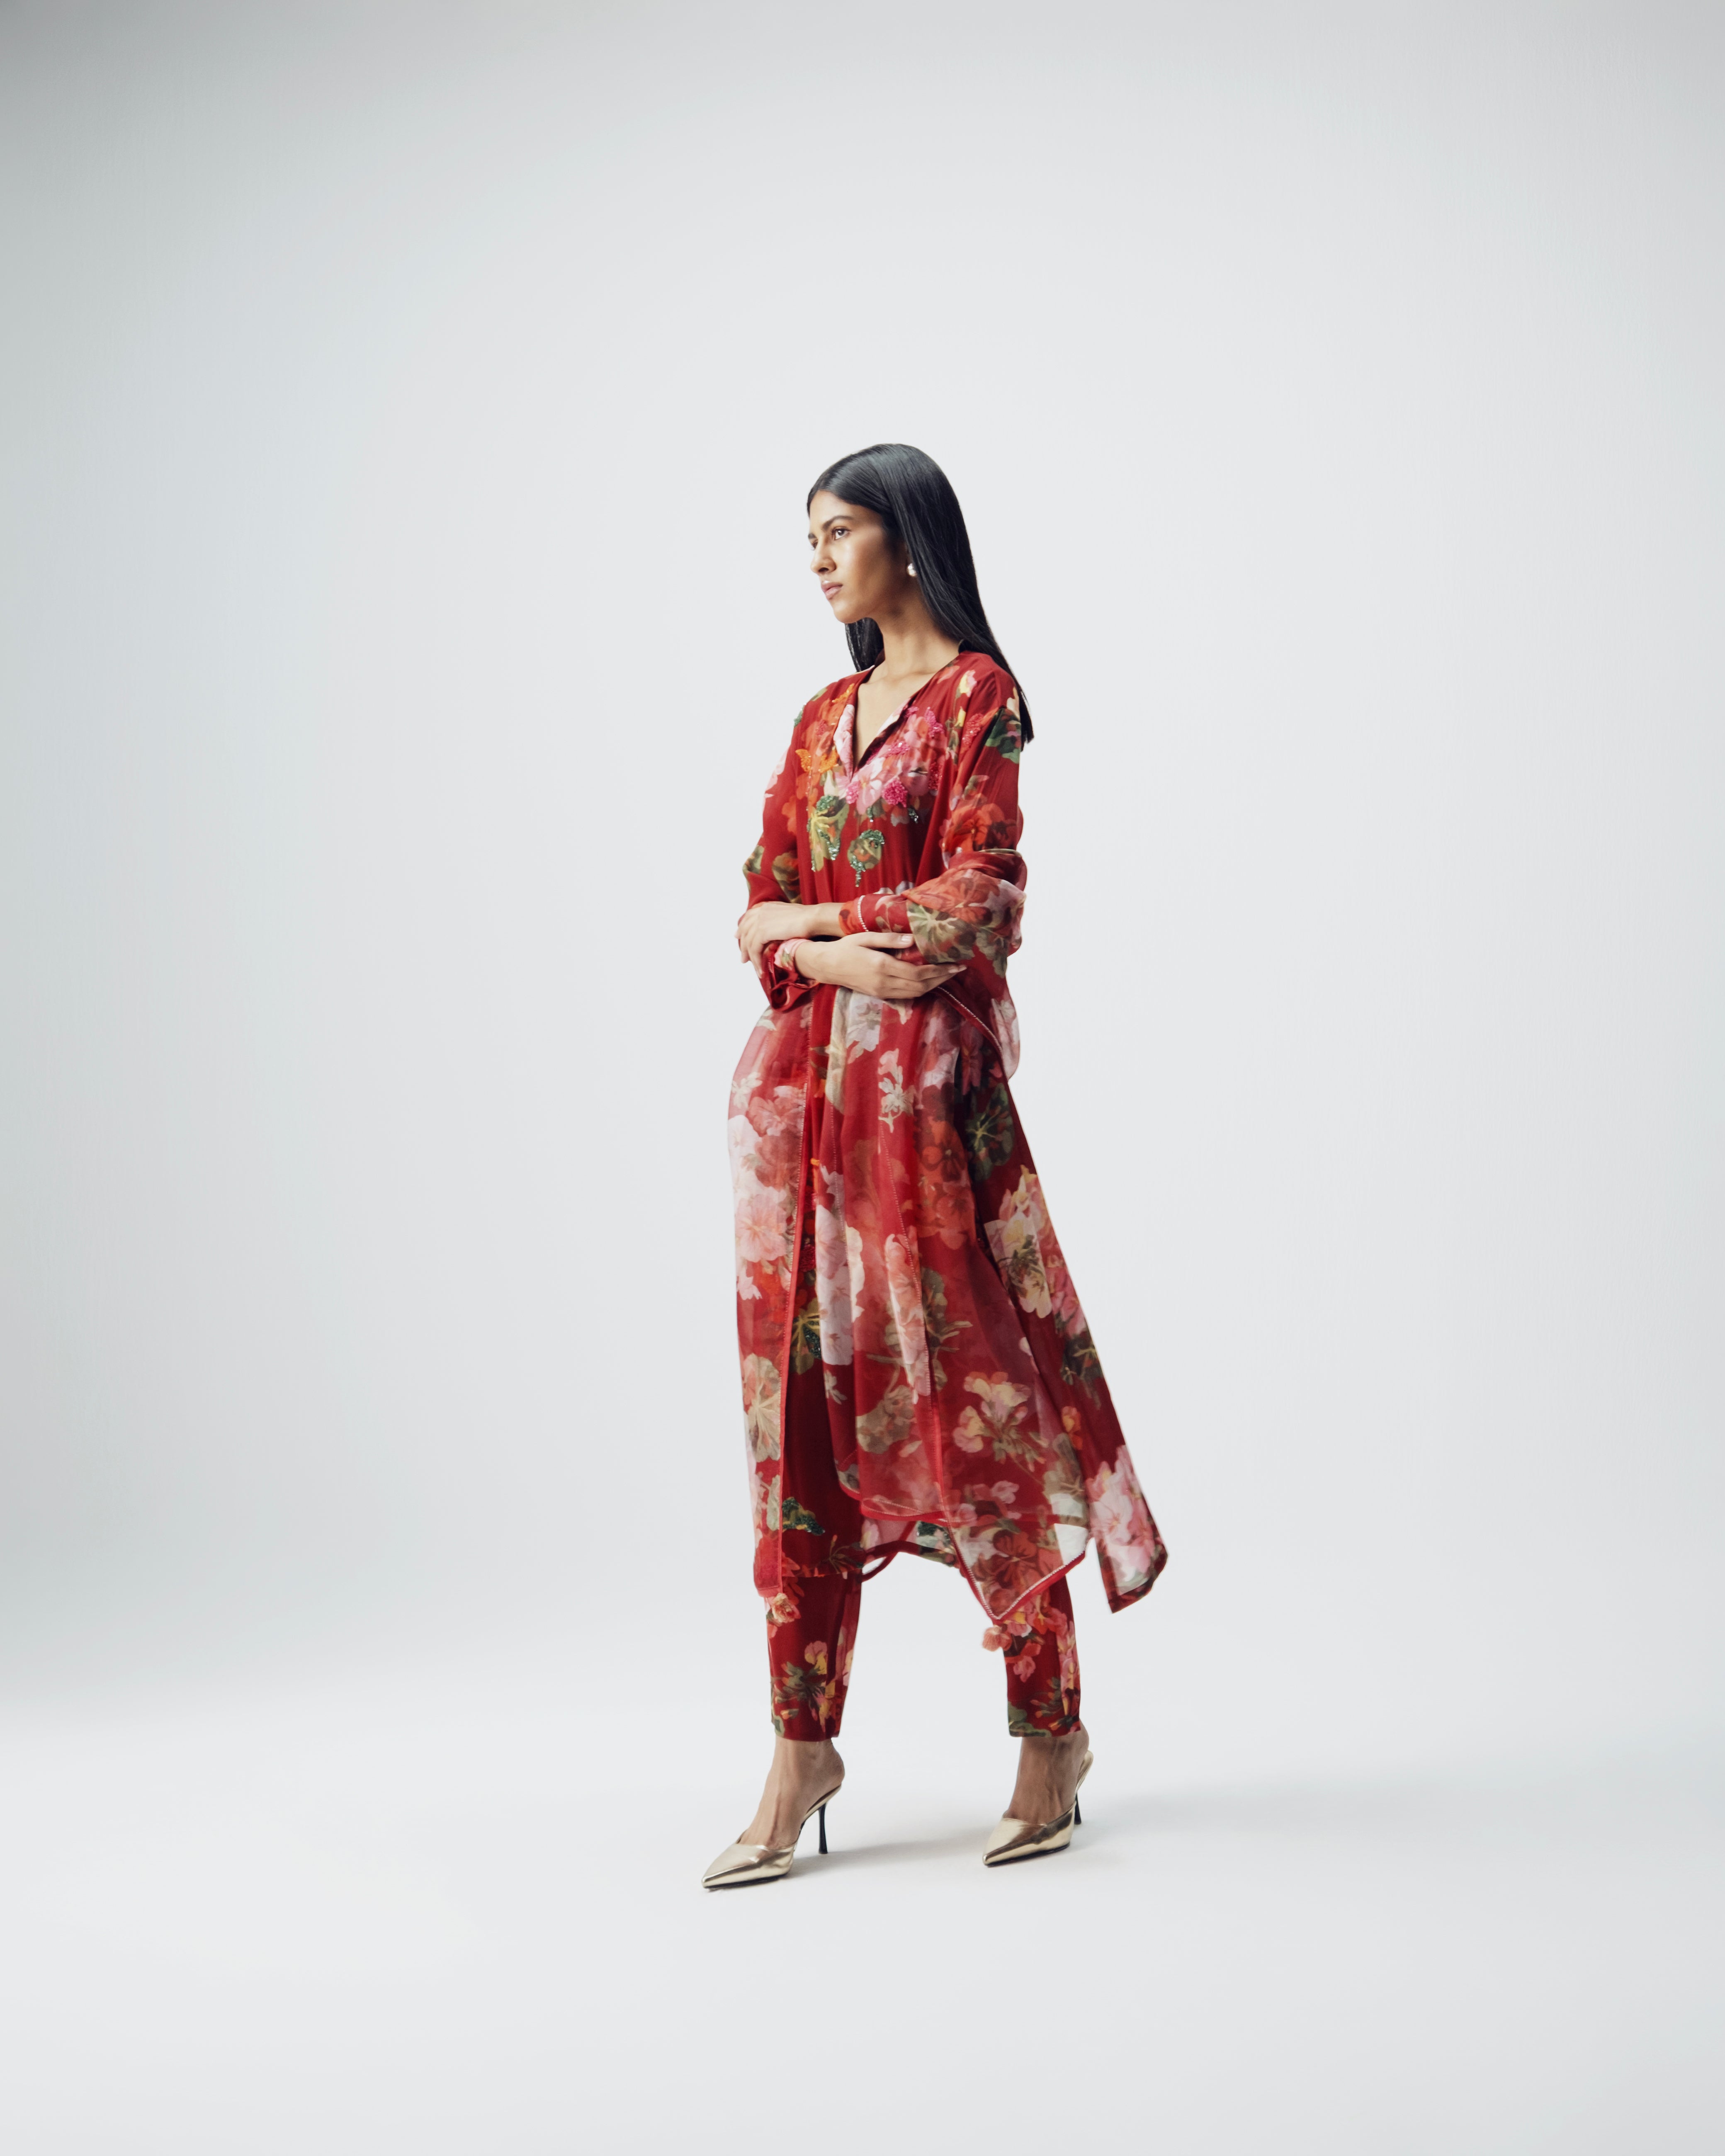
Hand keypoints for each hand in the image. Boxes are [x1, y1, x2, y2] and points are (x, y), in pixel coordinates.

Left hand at [736, 900, 815, 965]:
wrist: (813, 918)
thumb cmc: (808, 919)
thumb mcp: (789, 917)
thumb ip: (778, 921)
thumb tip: (775, 931)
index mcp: (767, 906)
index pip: (749, 916)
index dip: (742, 927)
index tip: (738, 936)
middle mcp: (761, 912)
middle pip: (745, 930)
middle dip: (743, 945)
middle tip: (743, 958)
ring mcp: (761, 921)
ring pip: (749, 942)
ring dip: (751, 957)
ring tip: (754, 969)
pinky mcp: (763, 931)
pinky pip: (755, 949)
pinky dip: (757, 961)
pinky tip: (761, 970)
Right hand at [798, 932, 964, 1000]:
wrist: (826, 966)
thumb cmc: (845, 948)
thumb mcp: (865, 938)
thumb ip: (889, 939)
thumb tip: (913, 940)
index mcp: (882, 966)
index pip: (919, 973)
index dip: (940, 971)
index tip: (955, 964)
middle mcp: (884, 983)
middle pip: (921, 986)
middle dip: (942, 979)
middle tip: (958, 969)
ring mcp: (882, 991)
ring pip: (915, 993)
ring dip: (934, 985)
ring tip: (947, 975)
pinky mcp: (879, 994)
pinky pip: (906, 994)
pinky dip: (921, 988)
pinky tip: (928, 980)